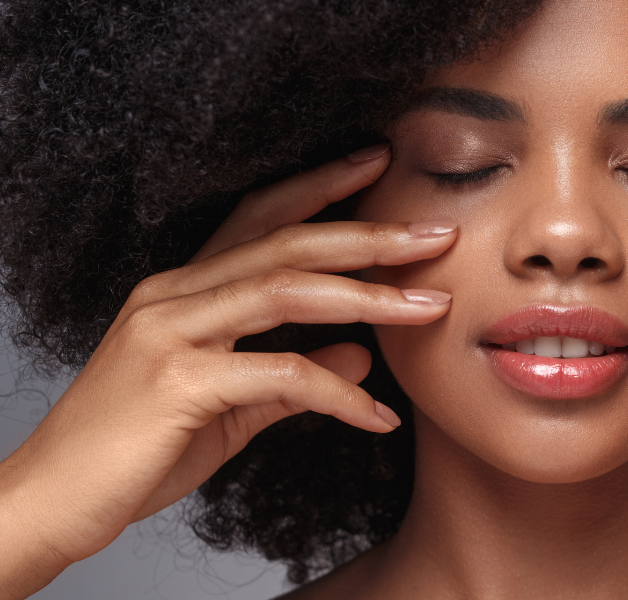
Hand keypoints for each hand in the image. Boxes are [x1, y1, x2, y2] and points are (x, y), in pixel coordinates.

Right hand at [0, 145, 457, 597]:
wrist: (52, 502)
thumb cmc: (137, 450)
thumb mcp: (232, 408)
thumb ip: (294, 378)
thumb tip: (361, 356)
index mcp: (184, 290)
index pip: (262, 218)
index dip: (321, 187)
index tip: (379, 165)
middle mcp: (174, 295)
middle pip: (287, 243)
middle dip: (369, 234)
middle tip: (437, 233)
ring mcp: (171, 332)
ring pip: (287, 291)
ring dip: (369, 297)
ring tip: (431, 306)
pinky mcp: (177, 381)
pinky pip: (281, 376)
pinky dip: (340, 395)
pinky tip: (380, 419)